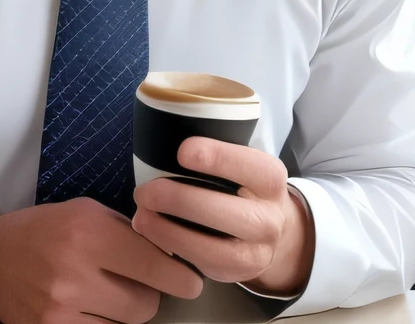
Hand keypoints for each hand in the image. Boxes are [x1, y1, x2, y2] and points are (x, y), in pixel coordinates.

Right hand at [0, 197, 202, 323]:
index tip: (191, 281)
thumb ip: (125, 230)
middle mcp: (77, 270)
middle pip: (145, 303)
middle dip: (151, 294)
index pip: (152, 263)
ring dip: (127, 312)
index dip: (179, 276)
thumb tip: (167, 250)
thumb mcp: (85, 212)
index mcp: (89, 232)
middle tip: (140, 284)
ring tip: (109, 293)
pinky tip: (94, 308)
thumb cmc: (45, 229)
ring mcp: (63, 308)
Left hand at [131, 137, 314, 295]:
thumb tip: (163, 141)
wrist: (273, 228)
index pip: (247, 165)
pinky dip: (174, 250)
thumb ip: (216, 155)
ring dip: (169, 232)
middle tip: (144, 191)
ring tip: (141, 217)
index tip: (182, 151)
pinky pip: (204, 266)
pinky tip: (153, 235)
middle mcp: (270, 217)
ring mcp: (258, 252)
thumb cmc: (242, 184)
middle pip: (225, 212)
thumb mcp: (242, 163)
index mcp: (269, 177)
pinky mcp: (239, 273)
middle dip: (179, 201)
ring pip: (212, 249)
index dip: (215, 157)